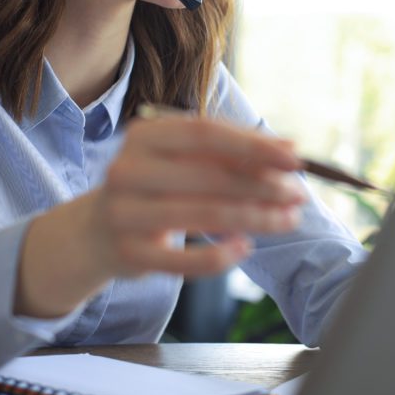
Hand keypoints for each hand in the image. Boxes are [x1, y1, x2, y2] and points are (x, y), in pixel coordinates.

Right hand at [88, 115, 305, 277]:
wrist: (96, 231)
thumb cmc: (155, 187)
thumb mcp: (182, 159)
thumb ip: (230, 152)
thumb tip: (290, 148)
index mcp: (145, 135)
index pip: (206, 133)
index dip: (254, 145)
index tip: (296, 156)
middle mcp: (128, 170)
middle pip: (208, 175)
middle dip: (262, 185)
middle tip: (298, 193)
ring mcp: (124, 213)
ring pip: (202, 215)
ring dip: (255, 218)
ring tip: (288, 220)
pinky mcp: (129, 253)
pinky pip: (183, 261)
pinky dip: (220, 256)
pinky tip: (246, 248)